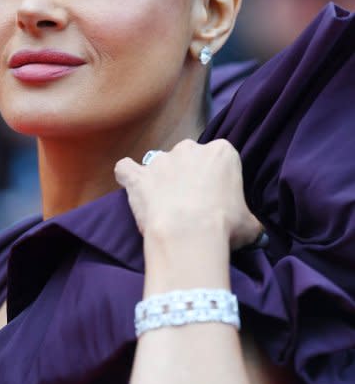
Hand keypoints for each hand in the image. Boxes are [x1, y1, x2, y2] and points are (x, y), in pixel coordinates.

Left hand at [115, 139, 262, 251]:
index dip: (217, 180)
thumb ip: (251, 220)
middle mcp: (190, 149)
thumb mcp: (250, 224)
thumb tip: (257, 232)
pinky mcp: (138, 175)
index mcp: (221, 153)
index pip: (220, 159)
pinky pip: (126, 168)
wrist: (189, 234)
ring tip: (163, 205)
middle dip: (188, 176)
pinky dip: (128, 177)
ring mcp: (161, 160)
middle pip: (189, 158)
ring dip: (161, 179)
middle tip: (191, 204)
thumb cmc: (225, 226)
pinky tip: (131, 187)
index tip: (216, 200)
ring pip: (160, 163)